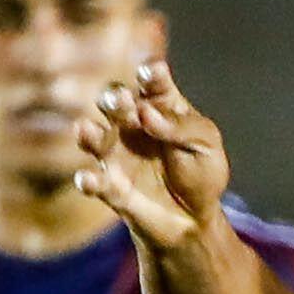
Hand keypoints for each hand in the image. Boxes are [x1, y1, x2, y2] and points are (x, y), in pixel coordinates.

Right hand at [74, 60, 233, 252]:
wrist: (193, 219)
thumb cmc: (201, 173)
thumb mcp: (206, 145)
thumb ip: (181, 126)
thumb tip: (147, 113)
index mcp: (160, 105)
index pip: (153, 82)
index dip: (151, 74)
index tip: (154, 73)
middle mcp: (131, 123)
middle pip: (115, 102)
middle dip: (115, 99)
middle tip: (123, 101)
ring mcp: (116, 152)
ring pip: (93, 135)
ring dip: (89, 131)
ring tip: (87, 129)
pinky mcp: (109, 185)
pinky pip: (93, 180)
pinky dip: (88, 180)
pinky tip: (88, 180)